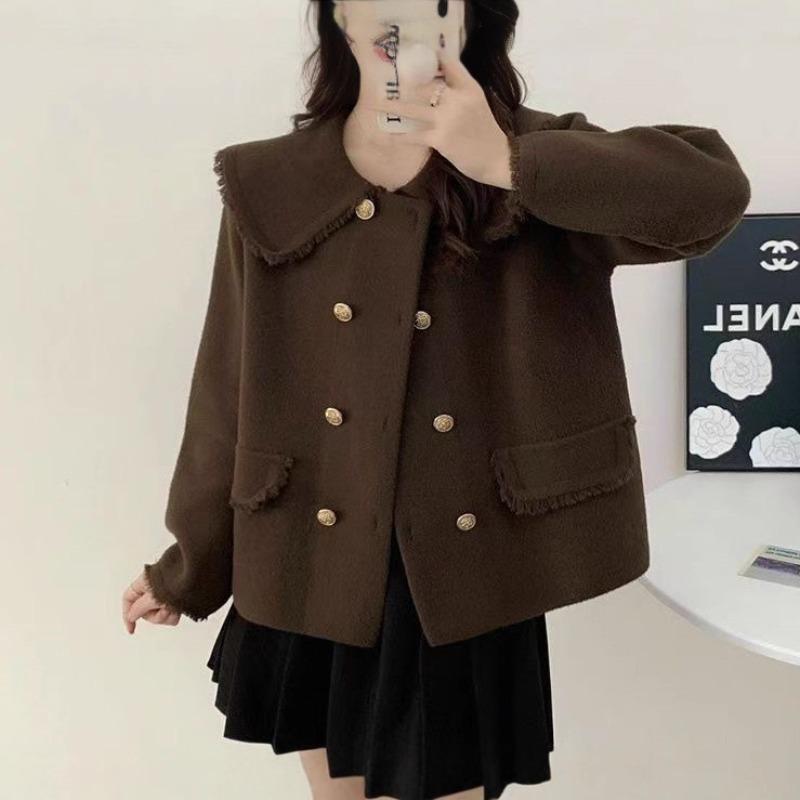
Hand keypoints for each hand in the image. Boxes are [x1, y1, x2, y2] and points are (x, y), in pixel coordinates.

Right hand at [122, 571, 180, 632]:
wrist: (197, 577)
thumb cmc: (175, 581)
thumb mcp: (152, 596)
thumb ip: (139, 608)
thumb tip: (131, 616)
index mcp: (143, 583)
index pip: (128, 599)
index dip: (127, 615)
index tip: (132, 629)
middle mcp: (153, 588)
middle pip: (145, 611)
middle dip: (155, 615)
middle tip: (162, 609)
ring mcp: (165, 595)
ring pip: (159, 615)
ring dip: (166, 615)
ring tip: (173, 607)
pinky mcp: (176, 600)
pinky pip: (170, 615)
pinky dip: (174, 614)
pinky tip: (179, 609)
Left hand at [364, 53, 513, 189]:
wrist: (497, 158)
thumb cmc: (485, 133)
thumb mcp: (477, 104)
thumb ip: (460, 93)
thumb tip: (436, 87)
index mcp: (469, 88)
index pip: (449, 63)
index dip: (432, 58)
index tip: (416, 58)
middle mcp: (457, 99)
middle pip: (425, 84)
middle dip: (405, 84)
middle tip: (387, 84)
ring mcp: (448, 119)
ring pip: (413, 108)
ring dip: (392, 107)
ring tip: (376, 106)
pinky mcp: (441, 138)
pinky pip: (414, 134)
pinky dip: (400, 136)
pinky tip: (389, 136)